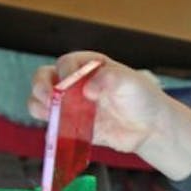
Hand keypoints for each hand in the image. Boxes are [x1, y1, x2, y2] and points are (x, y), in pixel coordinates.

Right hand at [27, 51, 190, 180]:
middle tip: (48, 96)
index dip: (64, 72)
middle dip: (41, 86)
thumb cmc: (142, 98)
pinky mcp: (73, 125)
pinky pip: (54, 124)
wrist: (150, 127)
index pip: (66, 63)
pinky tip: (57, 127)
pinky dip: (50, 125)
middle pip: (45, 78)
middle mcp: (76, 83)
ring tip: (51, 113)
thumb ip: (109, 79)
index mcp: (89, 65)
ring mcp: (73, 104)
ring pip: (42, 101)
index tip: (70, 82)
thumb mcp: (130, 81)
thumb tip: (86, 89)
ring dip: (40, 105)